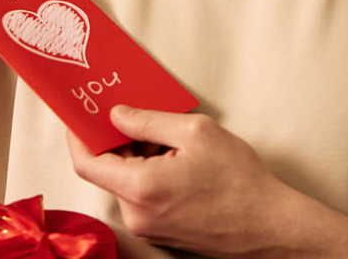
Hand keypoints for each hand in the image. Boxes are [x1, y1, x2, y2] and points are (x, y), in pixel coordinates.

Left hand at [67, 106, 291, 256]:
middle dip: (119, 140)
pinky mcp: (161, 233)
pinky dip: (150, 173)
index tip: (79, 114)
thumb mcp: (196, 132)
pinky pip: (142, 196)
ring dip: (138, 156)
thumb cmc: (239, 181)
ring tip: (172, 140)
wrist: (269, 226)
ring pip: (127, 182)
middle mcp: (137, 214)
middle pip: (108, 170)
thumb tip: (117, 115)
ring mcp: (148, 227)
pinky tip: (178, 161)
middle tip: (138, 115)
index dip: (78, 134)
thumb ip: (148, 119)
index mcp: (140, 187)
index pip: (86, 162)